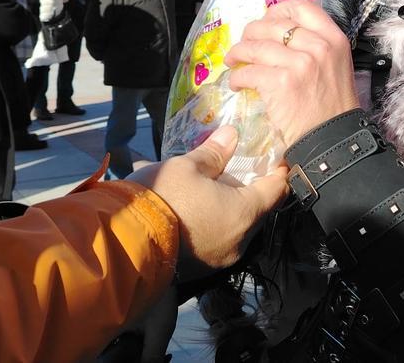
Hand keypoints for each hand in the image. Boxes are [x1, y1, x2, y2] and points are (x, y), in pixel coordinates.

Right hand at [127, 126, 286, 280]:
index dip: (278, 170)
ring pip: (238, 226)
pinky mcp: (203, 268)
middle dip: (252, 188)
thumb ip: (214, 152)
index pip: (278, 190)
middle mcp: (240, 241)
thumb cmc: (162, 198)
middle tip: (241, 168)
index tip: (274, 157)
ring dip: (231, 207)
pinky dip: (215, 223)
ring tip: (214, 186)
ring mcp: (222, 258)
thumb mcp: (188, 167)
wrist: (125, 243)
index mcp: (245, 213)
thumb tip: (232, 135)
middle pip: (259, 210)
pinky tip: (198, 207)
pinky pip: (219, 240)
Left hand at [225, 0, 359, 146]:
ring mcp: (300, 63)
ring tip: (234, 63)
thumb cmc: (333, 107)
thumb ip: (314, 46)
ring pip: (256, 46)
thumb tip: (277, 34)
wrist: (334, 140)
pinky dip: (237, 78)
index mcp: (334, 38)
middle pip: (273, 24)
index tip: (265, 22)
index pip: (301, 6)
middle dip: (251, 32)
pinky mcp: (281, 83)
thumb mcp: (335, 66)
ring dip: (238, 54)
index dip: (276, 10)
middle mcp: (318, 46)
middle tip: (244, 45)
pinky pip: (249, 72)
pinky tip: (237, 84)